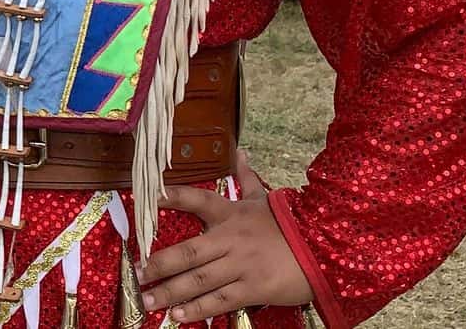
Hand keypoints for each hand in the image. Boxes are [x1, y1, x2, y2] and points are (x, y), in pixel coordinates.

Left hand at [137, 151, 312, 322]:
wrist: (326, 248)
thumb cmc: (290, 225)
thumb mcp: (266, 199)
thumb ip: (246, 179)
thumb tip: (240, 153)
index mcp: (231, 214)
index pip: (197, 200)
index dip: (172, 197)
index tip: (148, 199)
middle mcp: (231, 239)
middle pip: (187, 252)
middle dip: (159, 265)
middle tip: (138, 274)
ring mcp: (241, 265)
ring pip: (199, 280)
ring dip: (171, 292)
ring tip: (149, 300)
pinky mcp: (254, 288)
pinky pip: (220, 300)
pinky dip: (198, 309)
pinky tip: (178, 315)